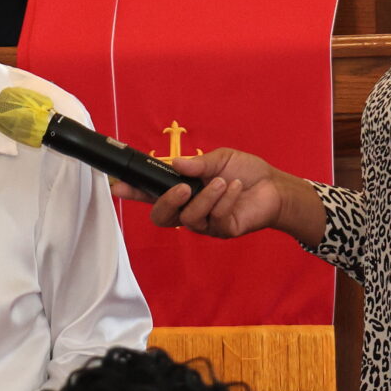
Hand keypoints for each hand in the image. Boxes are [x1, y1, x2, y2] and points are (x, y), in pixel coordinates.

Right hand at [116, 147, 307, 240]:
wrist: (273, 186)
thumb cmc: (245, 171)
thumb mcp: (220, 159)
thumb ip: (198, 163)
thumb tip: (176, 164)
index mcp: (182, 190)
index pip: (151, 193)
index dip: (133, 191)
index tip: (118, 186)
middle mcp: (188, 209)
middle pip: (161, 217)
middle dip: (167, 202)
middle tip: (183, 188)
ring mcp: (204, 223)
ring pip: (189, 218)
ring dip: (206, 198)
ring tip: (222, 182)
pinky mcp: (221, 231)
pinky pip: (214, 219)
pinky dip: (224, 200)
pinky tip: (234, 188)